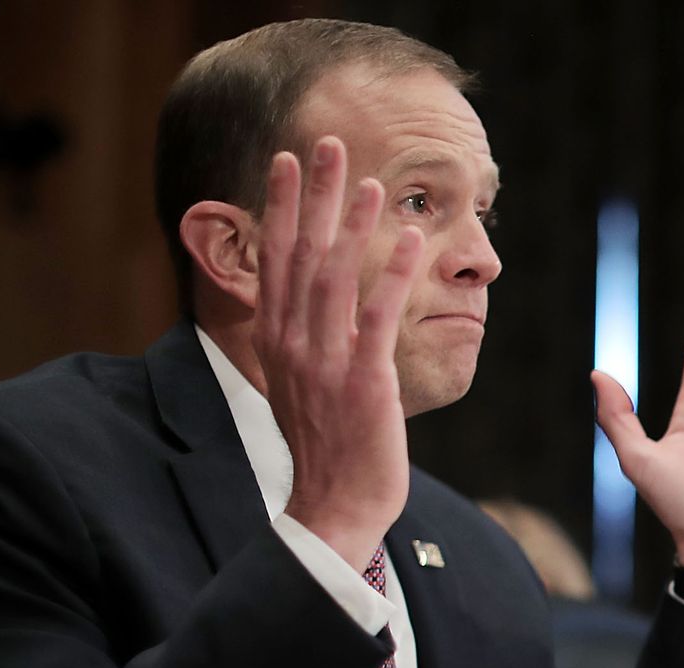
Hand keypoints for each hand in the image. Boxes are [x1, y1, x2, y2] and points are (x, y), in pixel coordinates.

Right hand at [252, 136, 425, 568]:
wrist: (333, 506)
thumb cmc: (325, 451)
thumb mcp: (299, 389)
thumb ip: (298, 345)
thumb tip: (297, 314)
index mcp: (276, 342)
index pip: (276, 260)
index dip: (283, 207)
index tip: (288, 163)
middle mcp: (294, 344)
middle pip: (302, 253)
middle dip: (316, 196)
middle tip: (328, 144)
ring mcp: (326, 362)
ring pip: (337, 277)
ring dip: (356, 224)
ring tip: (373, 182)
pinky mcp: (364, 382)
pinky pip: (379, 318)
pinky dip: (392, 274)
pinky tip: (407, 240)